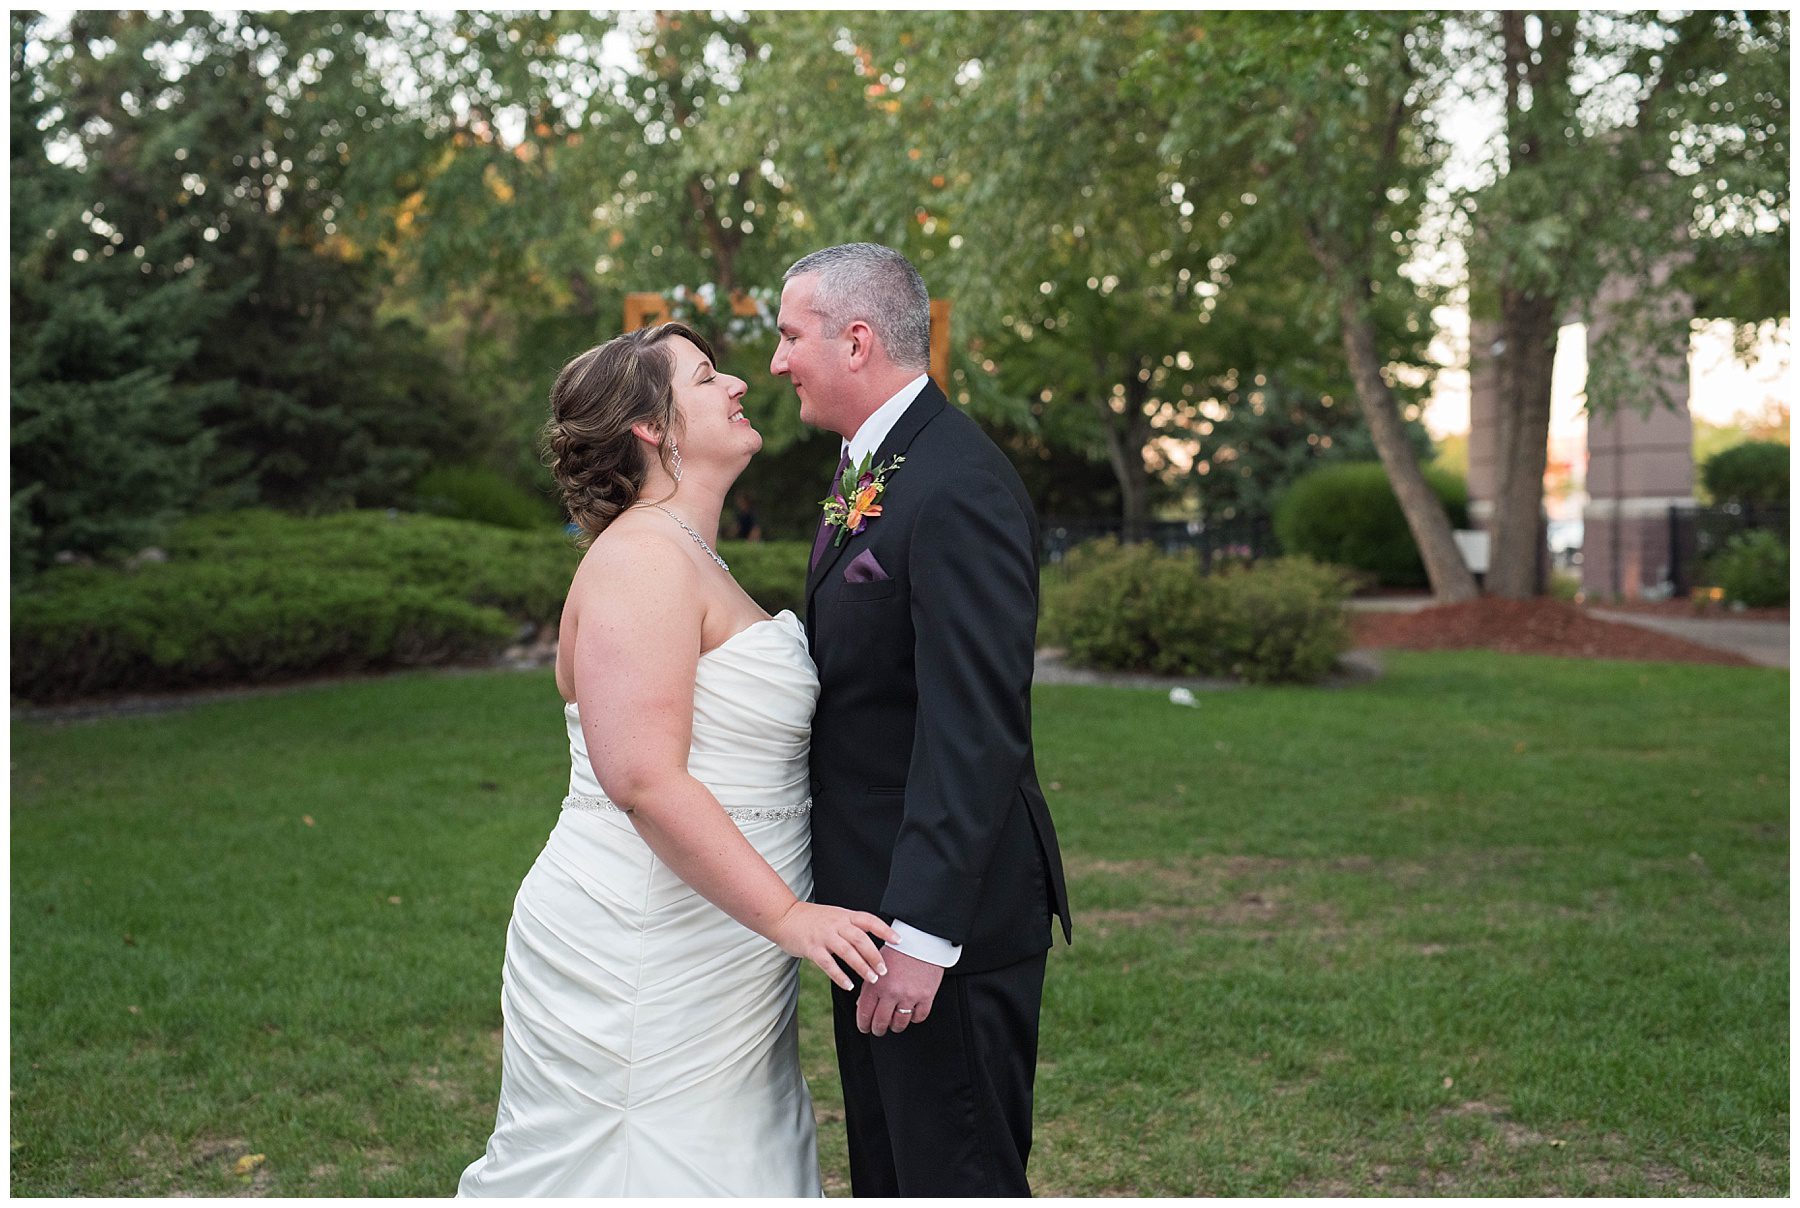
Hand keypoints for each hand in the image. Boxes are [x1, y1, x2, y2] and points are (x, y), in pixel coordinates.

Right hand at [771, 902, 896, 991]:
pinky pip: (828, 964)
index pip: (869, 920)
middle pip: (860, 939)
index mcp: (844, 916)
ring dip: (861, 967)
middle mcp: (836, 924)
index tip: (899, 941)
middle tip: (884, 970)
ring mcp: (824, 936)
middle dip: (875, 956)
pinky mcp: (812, 948)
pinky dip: (840, 976)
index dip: (885, 930)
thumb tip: (872, 943)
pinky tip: (848, 985)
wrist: (785, 916)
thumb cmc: (812, 919)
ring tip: (872, 979)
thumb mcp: (835, 916)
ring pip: (847, 952)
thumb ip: (851, 927)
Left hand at [856, 946, 943, 1035]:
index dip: (863, 1025)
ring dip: (895, 1027)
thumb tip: (862, 1006)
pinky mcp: (926, 997)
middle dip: (877, 1029)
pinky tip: (911, 1014)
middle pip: (881, 1023)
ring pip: (899, 1024)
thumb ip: (869, 986)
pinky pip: (919, 1017)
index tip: (865, 1027)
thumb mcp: (877, 966)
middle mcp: (892, 992)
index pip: (865, 1013)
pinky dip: (914, 1018)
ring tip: (894, 1024)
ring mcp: (909, 996)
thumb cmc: (898, 951)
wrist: (922, 940)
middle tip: (878, 1029)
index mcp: (876, 984)